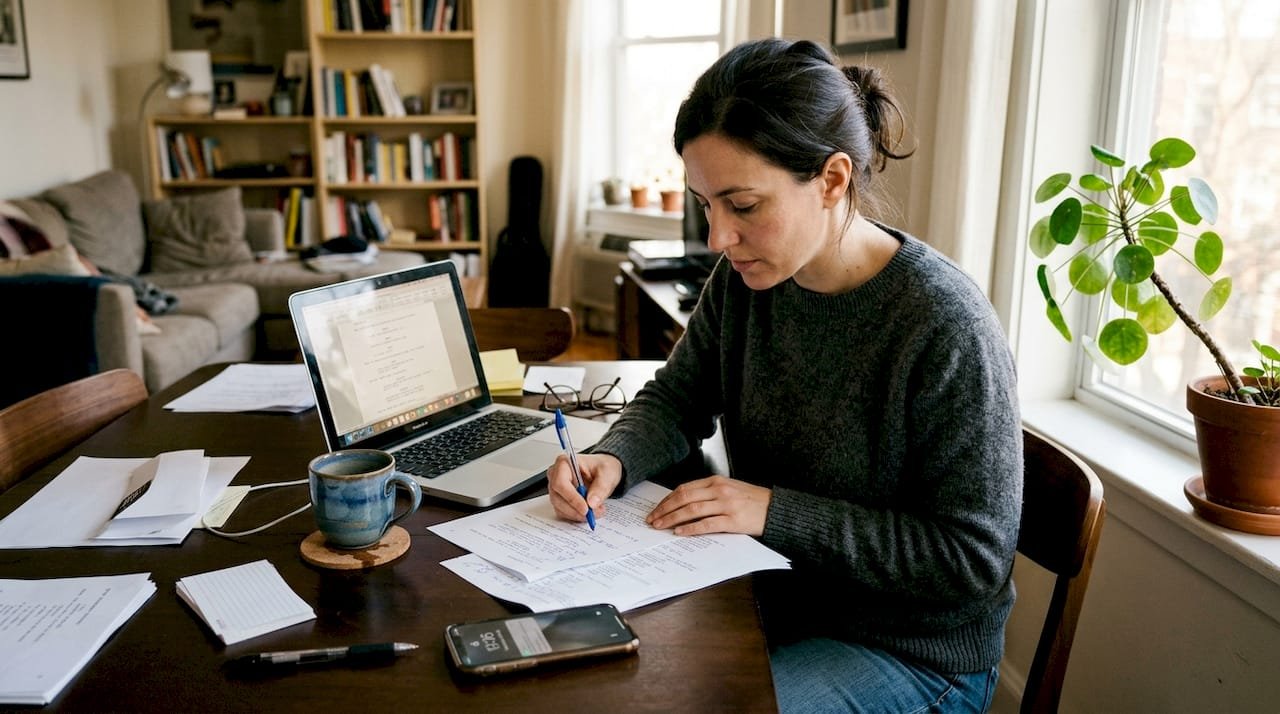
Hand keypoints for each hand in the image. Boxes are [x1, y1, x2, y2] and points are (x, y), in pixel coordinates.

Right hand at [547, 453, 622, 523]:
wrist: (603, 472)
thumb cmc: (602, 467)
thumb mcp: (607, 473)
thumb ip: (601, 487)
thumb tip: (592, 502)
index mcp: (564, 463)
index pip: (561, 483)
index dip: (572, 498)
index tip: (585, 509)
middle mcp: (556, 475)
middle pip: (557, 498)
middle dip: (575, 510)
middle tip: (593, 514)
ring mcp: (556, 489)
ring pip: (560, 507)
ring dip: (577, 514)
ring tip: (595, 512)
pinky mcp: (559, 499)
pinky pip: (563, 512)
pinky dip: (576, 516)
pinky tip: (589, 512)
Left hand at [645, 475, 770, 535]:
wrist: (776, 509)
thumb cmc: (752, 501)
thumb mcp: (729, 489)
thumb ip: (709, 492)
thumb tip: (683, 502)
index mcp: (716, 481)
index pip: (684, 488)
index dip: (667, 499)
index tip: (656, 509)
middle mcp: (720, 490)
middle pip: (684, 497)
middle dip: (665, 509)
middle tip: (652, 519)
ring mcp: (726, 504)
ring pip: (692, 510)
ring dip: (673, 518)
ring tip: (661, 526)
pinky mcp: (733, 520)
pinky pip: (707, 524)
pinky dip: (691, 528)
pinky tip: (680, 532)